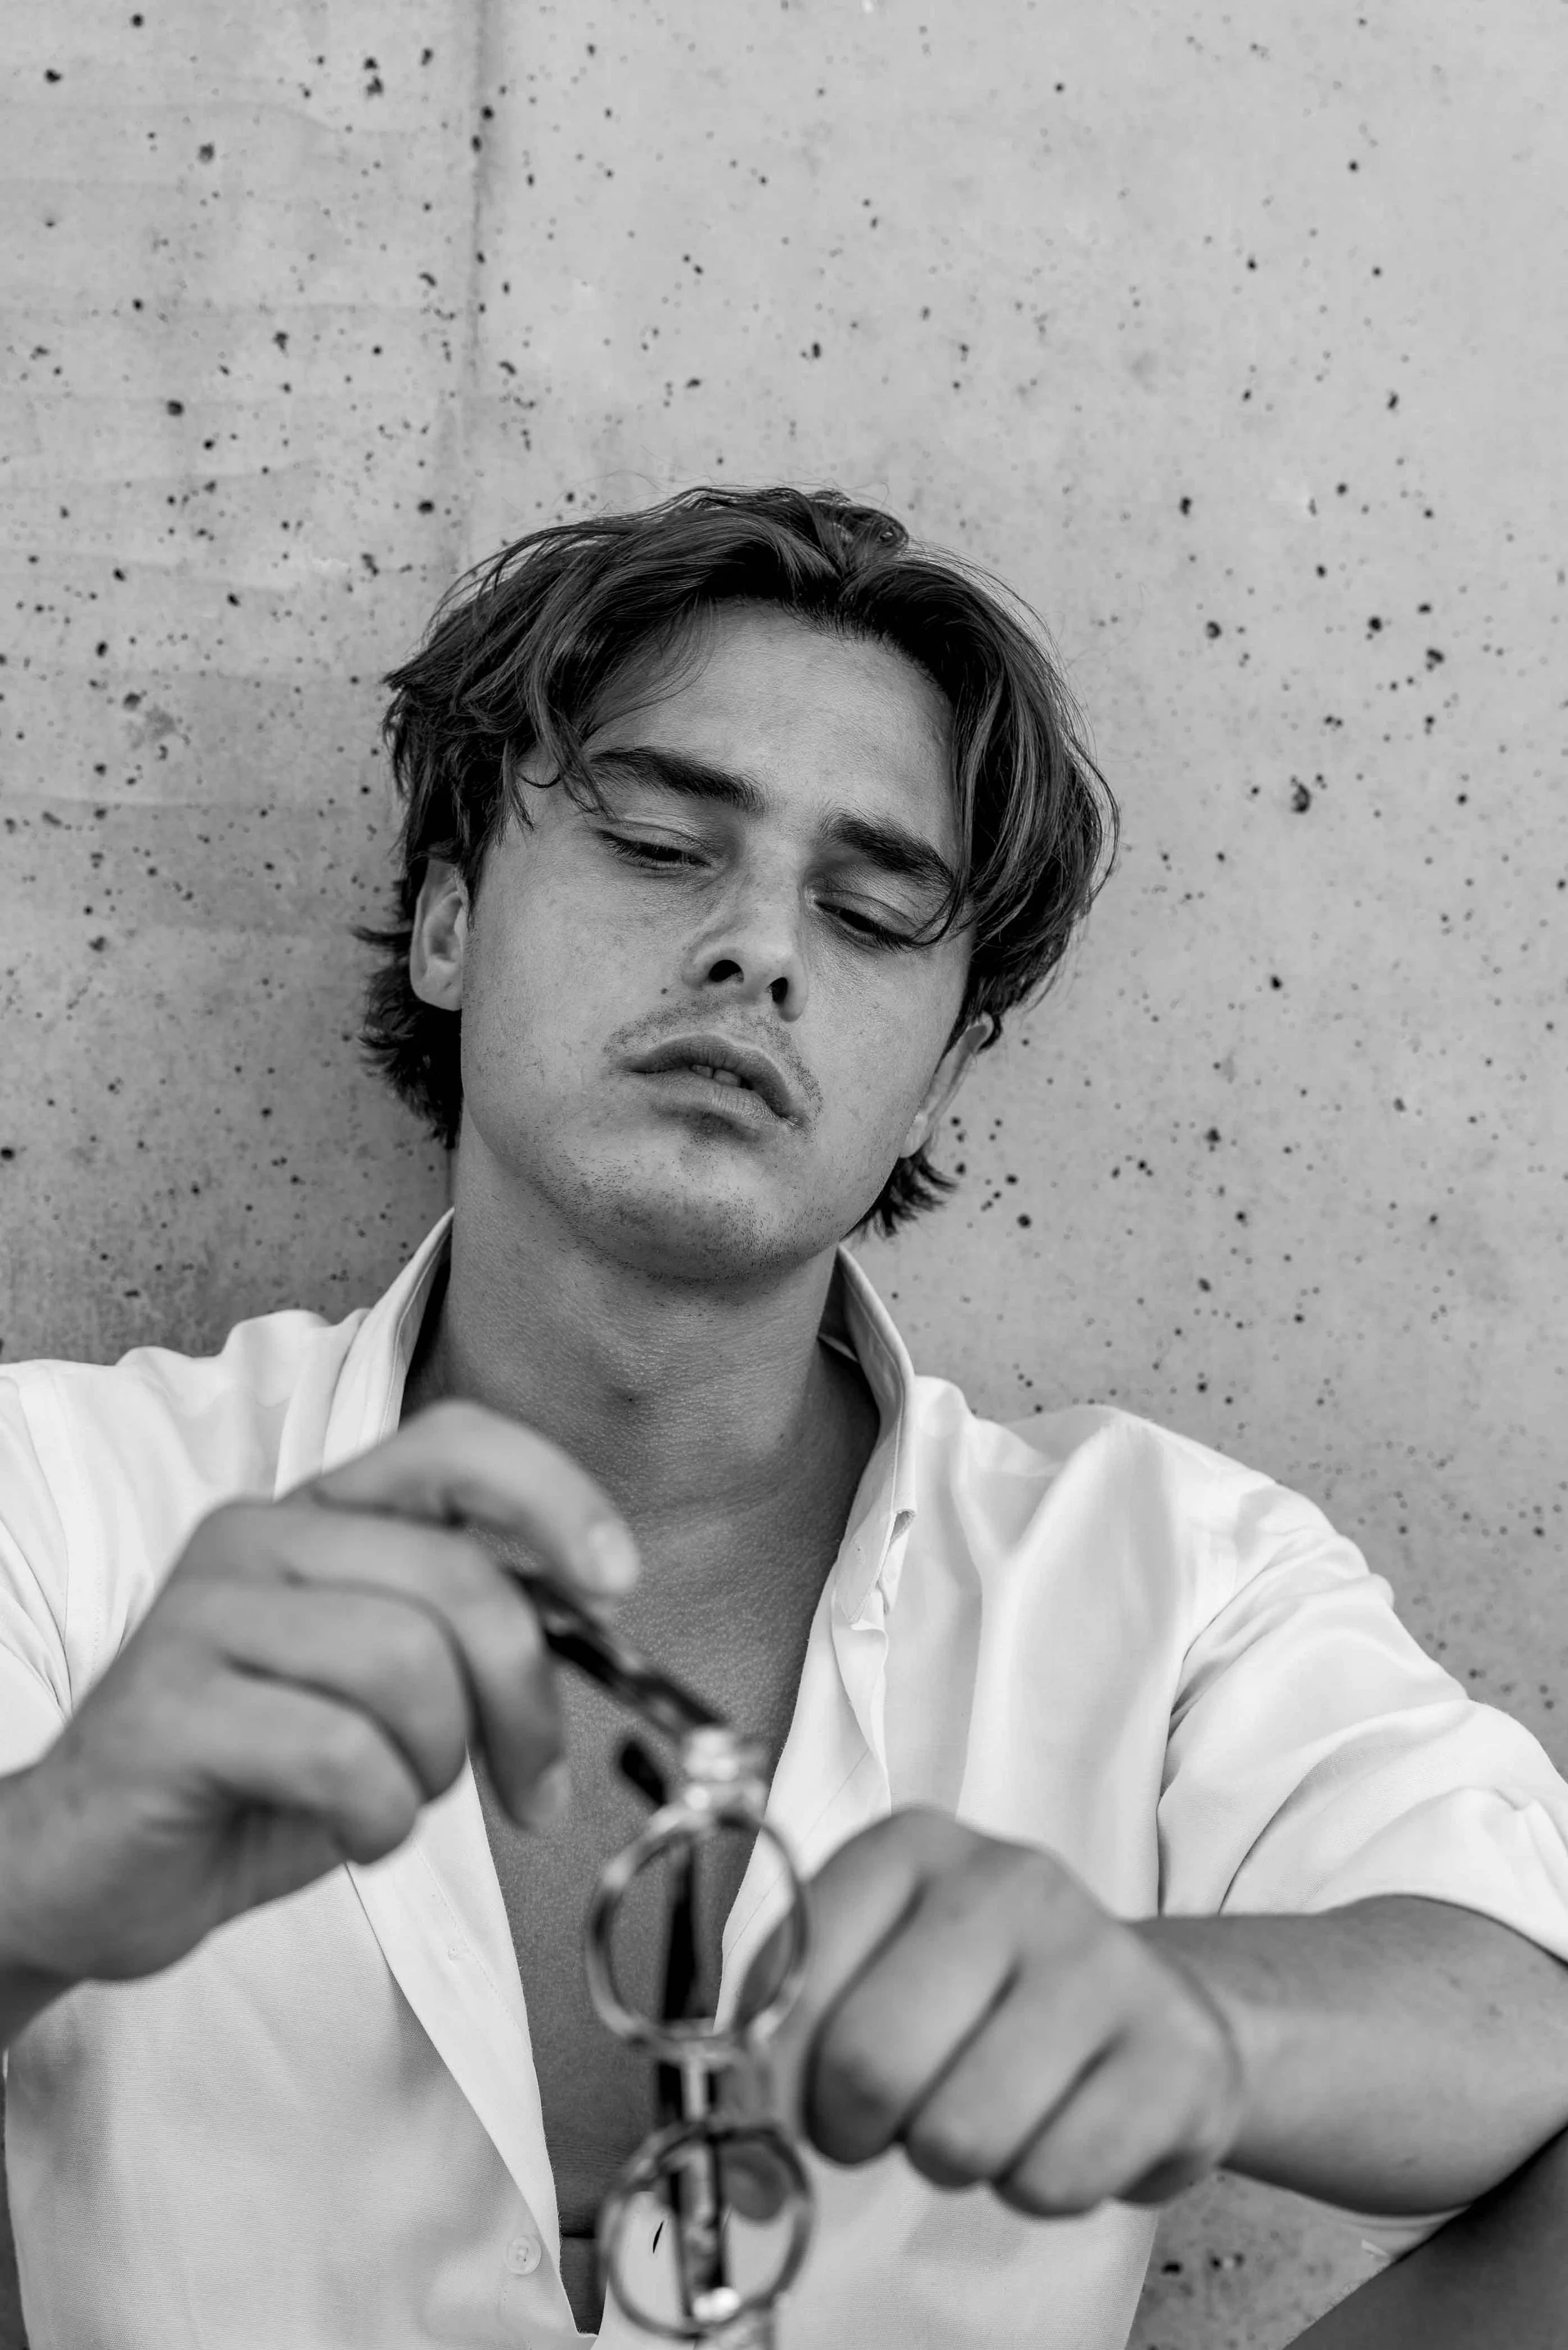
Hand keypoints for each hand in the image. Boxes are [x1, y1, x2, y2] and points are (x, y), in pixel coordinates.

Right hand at [0, 1399, 638, 2001]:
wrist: (88, 1870)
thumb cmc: (252, 1778)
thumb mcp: (384, 1692)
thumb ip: (465, 1637)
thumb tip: (591, 1620)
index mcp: (319, 1517)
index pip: (455, 1444)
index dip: (554, 1498)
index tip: (613, 1582)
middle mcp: (259, 1539)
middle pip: (459, 1580)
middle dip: (523, 1699)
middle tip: (529, 1784)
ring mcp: (205, 1616)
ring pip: (408, 1667)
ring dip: (435, 1765)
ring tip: (391, 1799)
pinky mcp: (170, 1708)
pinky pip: (342, 1754)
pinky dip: (379, 1818)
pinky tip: (348, 1829)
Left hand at [755, 1808, 1247, 2215]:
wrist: (1147, 2006)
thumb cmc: (981, 2001)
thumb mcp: (870, 1977)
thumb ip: (786, 2051)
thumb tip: (749, 2182)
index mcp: (910, 1847)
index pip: (791, 1986)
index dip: (777, 2082)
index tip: (803, 2105)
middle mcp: (1010, 1878)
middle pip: (870, 2063)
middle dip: (862, 2130)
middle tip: (894, 2119)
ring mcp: (1101, 1957)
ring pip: (959, 2136)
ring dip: (954, 2160)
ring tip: (985, 2111)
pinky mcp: (1175, 2051)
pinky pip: (1052, 2181)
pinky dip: (1037, 2186)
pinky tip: (1059, 2128)